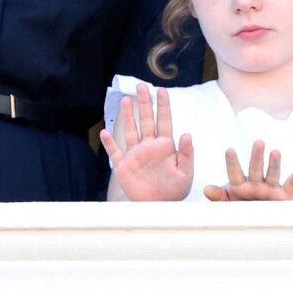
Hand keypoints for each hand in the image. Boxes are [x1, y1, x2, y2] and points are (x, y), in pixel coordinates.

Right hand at [100, 84, 193, 200]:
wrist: (159, 207)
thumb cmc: (175, 191)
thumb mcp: (185, 174)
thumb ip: (186, 154)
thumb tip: (187, 134)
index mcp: (165, 147)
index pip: (164, 121)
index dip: (163, 106)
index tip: (162, 90)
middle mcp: (149, 147)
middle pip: (146, 120)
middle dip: (144, 103)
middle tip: (142, 85)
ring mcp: (136, 155)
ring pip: (130, 131)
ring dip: (128, 116)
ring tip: (126, 99)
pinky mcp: (124, 166)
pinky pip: (115, 152)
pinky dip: (109, 143)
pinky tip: (105, 132)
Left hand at [204, 140, 292, 200]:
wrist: (254, 219)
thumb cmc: (238, 207)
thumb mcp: (226, 202)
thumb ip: (218, 195)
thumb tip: (205, 189)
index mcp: (239, 184)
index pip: (235, 172)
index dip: (232, 162)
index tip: (229, 150)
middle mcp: (255, 184)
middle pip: (255, 169)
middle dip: (257, 157)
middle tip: (258, 143)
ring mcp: (269, 188)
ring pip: (272, 174)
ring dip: (274, 164)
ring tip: (275, 152)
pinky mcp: (282, 196)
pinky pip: (290, 185)